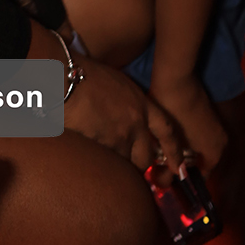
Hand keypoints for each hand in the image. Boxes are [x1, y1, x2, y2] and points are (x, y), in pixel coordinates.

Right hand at [63, 57, 182, 173]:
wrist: (66, 77)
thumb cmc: (84, 73)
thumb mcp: (116, 84)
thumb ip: (127, 104)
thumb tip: (124, 118)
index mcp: (141, 104)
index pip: (166, 130)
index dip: (174, 151)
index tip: (178, 167)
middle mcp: (136, 123)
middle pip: (145, 158)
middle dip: (138, 167)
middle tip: (128, 170)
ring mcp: (119, 137)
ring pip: (123, 164)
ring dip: (113, 164)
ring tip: (99, 159)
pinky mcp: (102, 147)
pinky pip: (103, 163)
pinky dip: (96, 162)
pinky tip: (85, 156)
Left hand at [149, 73, 226, 173]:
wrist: (176, 79)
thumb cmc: (173, 113)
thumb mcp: (169, 146)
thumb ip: (169, 169)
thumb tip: (162, 185)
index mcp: (216, 153)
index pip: (200, 178)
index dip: (180, 180)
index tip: (162, 177)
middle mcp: (221, 143)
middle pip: (200, 164)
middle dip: (180, 166)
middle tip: (158, 166)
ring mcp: (216, 128)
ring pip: (198, 149)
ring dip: (182, 152)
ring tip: (160, 151)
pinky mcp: (209, 116)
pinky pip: (198, 137)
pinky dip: (186, 140)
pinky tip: (168, 137)